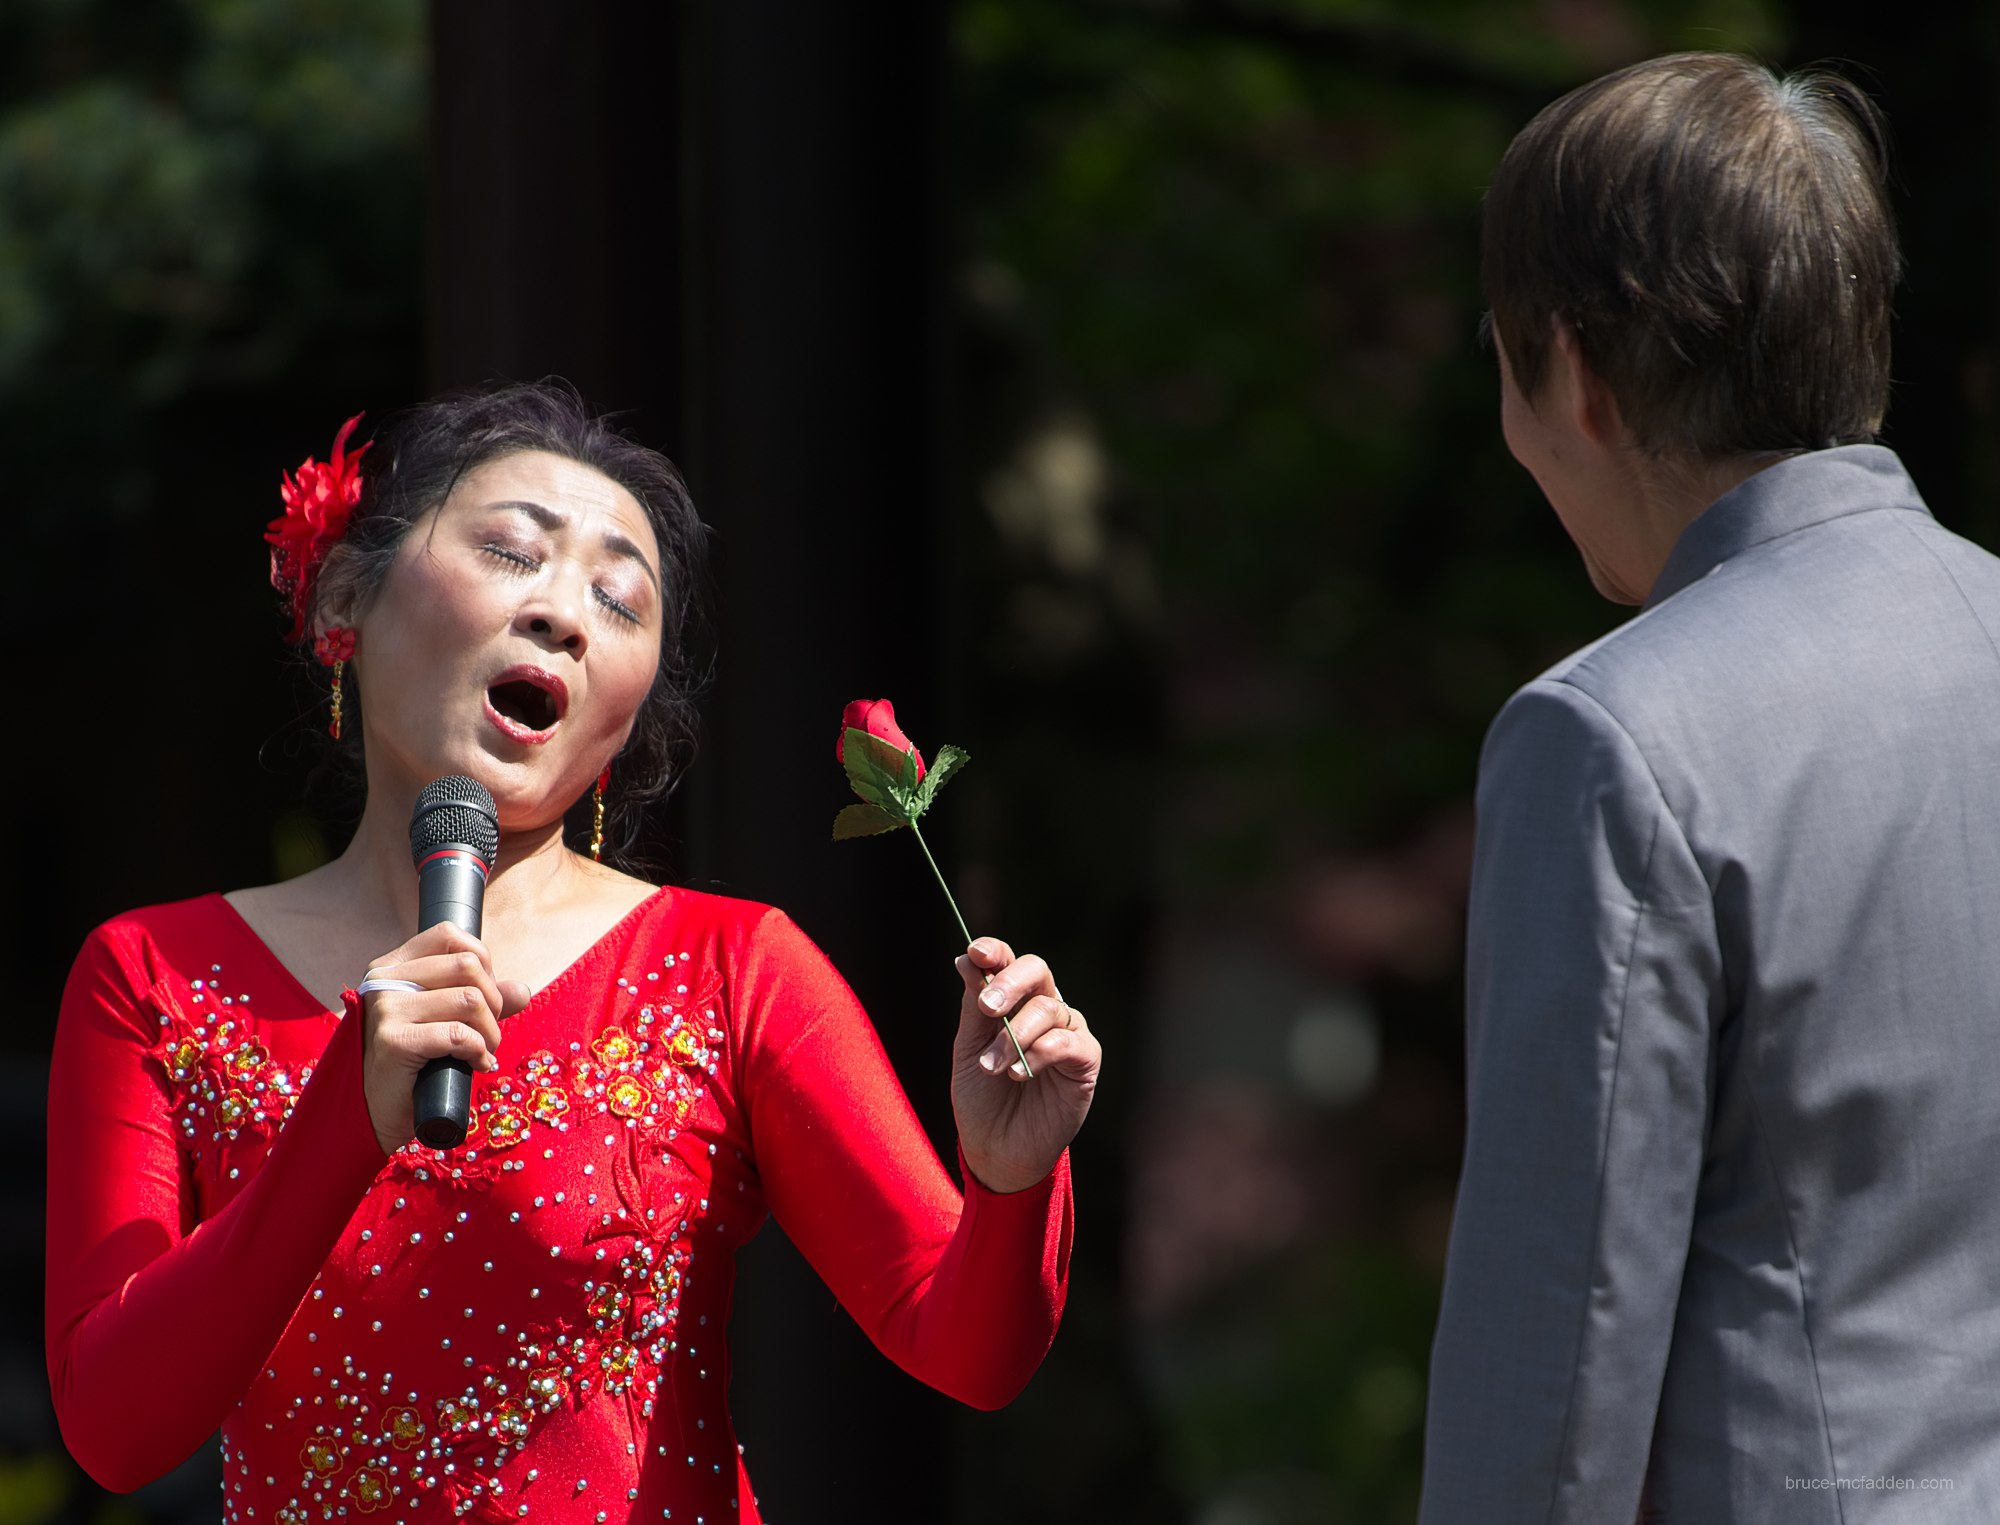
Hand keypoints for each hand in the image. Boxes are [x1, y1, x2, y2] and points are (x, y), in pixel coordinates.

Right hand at [356, 924, 531, 1154]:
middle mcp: (385, 981)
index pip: (448, 935)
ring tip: (482, 1051)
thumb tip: (522, 990)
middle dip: (493, 1001)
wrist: (374, 1112)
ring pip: (470, 999)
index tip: (483, 995)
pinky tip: (475, 1065)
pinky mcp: (394, 1041)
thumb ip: (484, 1000)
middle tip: (487, 1032)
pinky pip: (460, 1034)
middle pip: (468, 965)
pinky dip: (480, 1051)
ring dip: (490, 1031)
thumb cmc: (415, 1064)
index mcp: (392, 966)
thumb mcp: (448, 1021)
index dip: (481, 961)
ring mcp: (386, 1009)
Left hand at [951, 937, 1100, 1193]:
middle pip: (1037, 970)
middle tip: (987, 1007)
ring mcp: (1067, 1032)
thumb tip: (966, 960)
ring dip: (1014, 1036)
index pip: (1009, 962)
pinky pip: (1067, 1041)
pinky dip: (1039, 1053)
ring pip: (1047, 1008)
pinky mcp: (1085, 1060)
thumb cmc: (982, 1099)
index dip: (995, 952)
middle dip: (1009, 983)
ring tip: (992, 1067)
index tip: (976, 953)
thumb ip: (973, 1008)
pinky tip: (1020, 1074)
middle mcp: (1044, 1009)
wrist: (997, 1150)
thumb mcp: (968, 1050)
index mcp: (1013, 1001)